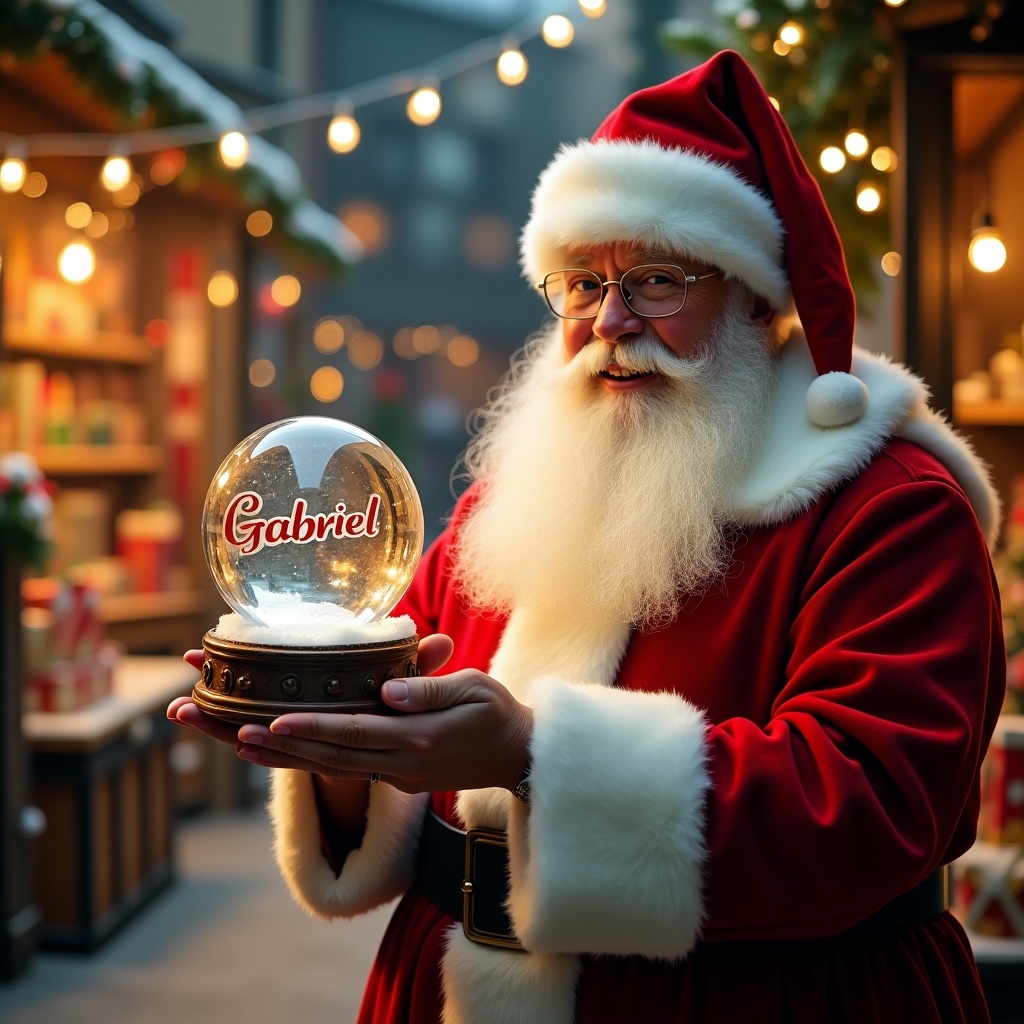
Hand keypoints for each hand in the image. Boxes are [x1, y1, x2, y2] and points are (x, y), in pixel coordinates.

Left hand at [166, 635, 532, 795]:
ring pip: (321, 766)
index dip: (309, 729)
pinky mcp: (387, 773)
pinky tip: (268, 746)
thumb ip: (431, 690)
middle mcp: (395, 764)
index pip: (352, 734)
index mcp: (416, 741)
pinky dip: (298, 756)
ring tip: (225, 735)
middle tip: (217, 724)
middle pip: (321, 756)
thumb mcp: (476, 690)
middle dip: (266, 741)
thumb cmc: (498, 714)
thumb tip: (387, 691)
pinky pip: (335, 767)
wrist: (516, 756)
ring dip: (272, 753)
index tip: (268, 720)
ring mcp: (389, 773)